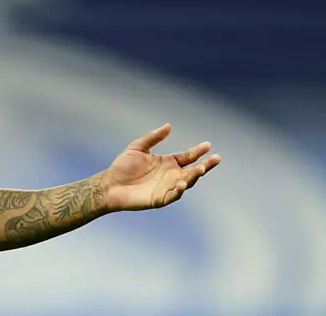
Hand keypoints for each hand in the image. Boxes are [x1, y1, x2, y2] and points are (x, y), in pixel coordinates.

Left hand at [102, 124, 219, 211]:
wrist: (109, 184)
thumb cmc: (122, 166)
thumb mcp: (138, 147)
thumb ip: (153, 137)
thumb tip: (169, 126)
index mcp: (167, 162)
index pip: (187, 156)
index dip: (198, 151)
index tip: (207, 145)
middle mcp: (171, 175)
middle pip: (193, 170)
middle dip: (205, 166)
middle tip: (216, 158)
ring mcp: (167, 187)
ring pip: (186, 183)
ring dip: (194, 177)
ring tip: (200, 169)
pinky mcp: (160, 199)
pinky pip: (173, 195)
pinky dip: (179, 190)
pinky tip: (182, 184)